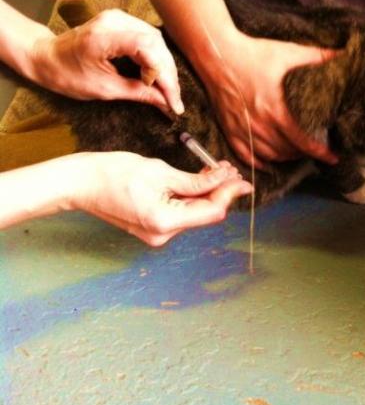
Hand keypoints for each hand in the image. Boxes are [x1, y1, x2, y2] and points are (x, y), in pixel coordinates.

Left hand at [28, 9, 183, 115]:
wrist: (45, 56)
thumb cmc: (66, 73)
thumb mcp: (104, 89)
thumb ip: (138, 93)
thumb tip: (165, 103)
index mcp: (104, 37)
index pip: (148, 51)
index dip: (164, 77)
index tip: (172, 101)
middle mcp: (114, 21)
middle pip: (156, 45)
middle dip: (168, 75)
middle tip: (173, 100)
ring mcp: (118, 18)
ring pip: (156, 42)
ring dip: (164, 67)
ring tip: (167, 90)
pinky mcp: (121, 22)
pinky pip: (148, 38)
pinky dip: (156, 58)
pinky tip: (157, 75)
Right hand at [70, 152, 251, 246]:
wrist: (80, 183)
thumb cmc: (114, 173)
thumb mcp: (160, 172)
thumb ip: (197, 180)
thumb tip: (226, 179)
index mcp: (164, 222)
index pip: (211, 211)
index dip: (230, 194)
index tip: (245, 180)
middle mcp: (163, 234)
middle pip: (205, 214)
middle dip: (221, 191)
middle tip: (231, 170)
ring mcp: (157, 234)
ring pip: (195, 213)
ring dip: (208, 192)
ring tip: (218, 169)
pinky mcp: (154, 228)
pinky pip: (181, 213)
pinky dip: (192, 197)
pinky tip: (200, 180)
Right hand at [202, 33, 336, 167]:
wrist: (217, 54)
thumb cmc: (252, 53)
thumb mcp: (287, 53)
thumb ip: (316, 56)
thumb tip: (341, 54)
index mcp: (275, 111)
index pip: (302, 142)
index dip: (320, 152)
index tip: (333, 158)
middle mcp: (259, 125)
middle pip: (287, 152)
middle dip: (305, 154)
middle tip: (316, 150)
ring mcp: (243, 130)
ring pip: (269, 156)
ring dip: (286, 158)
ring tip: (297, 154)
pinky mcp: (229, 129)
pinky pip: (246, 155)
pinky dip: (259, 163)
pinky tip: (269, 164)